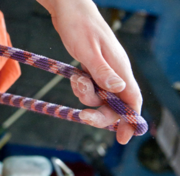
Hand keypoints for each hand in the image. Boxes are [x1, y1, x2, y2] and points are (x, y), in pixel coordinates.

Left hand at [39, 0, 141, 143]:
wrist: (69, 11)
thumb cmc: (80, 28)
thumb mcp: (89, 51)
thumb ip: (102, 71)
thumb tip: (118, 89)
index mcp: (121, 69)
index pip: (132, 101)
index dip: (130, 121)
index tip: (122, 139)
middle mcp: (116, 73)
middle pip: (114, 106)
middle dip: (99, 114)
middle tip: (81, 115)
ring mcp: (104, 72)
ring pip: (98, 98)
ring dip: (84, 95)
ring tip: (75, 78)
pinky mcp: (93, 70)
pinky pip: (89, 89)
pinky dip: (80, 88)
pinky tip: (74, 76)